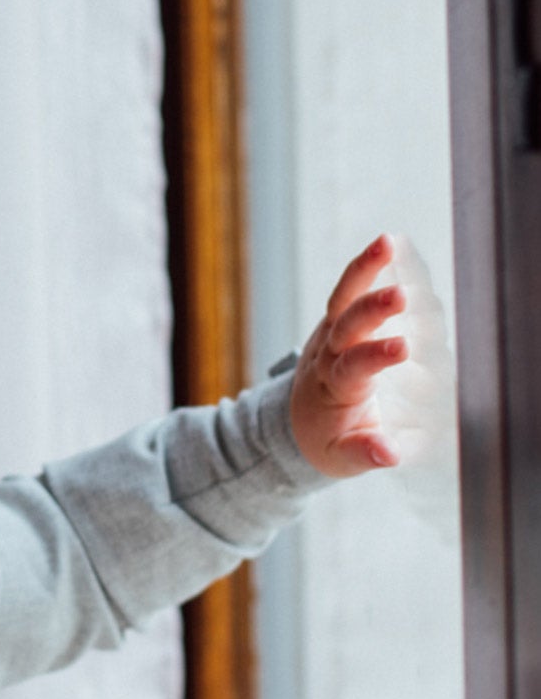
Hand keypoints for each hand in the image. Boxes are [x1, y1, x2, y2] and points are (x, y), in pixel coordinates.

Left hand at [289, 234, 408, 478]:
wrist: (296, 421)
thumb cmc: (328, 440)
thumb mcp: (342, 457)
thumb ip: (364, 453)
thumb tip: (390, 452)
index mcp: (333, 388)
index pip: (352, 368)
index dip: (373, 356)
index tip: (401, 348)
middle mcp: (329, 354)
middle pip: (346, 327)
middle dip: (371, 310)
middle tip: (400, 296)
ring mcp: (331, 333)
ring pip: (343, 298)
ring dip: (364, 270)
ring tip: (388, 242)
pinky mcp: (339, 320)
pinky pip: (350, 289)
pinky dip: (367, 265)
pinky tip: (390, 240)